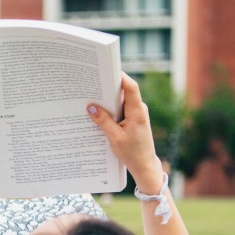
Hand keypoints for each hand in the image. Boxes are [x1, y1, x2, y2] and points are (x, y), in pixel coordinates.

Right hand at [87, 73, 164, 191]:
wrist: (144, 165)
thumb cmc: (132, 153)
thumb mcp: (114, 138)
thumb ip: (103, 121)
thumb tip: (91, 107)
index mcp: (137, 111)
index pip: (131, 87)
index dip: (120, 77)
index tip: (107, 70)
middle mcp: (138, 109)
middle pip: (123, 91)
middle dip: (108, 87)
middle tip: (93, 83)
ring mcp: (136, 114)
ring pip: (121, 101)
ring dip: (107, 100)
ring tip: (91, 98)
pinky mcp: (132, 120)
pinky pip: (120, 110)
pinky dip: (110, 109)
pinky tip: (98, 113)